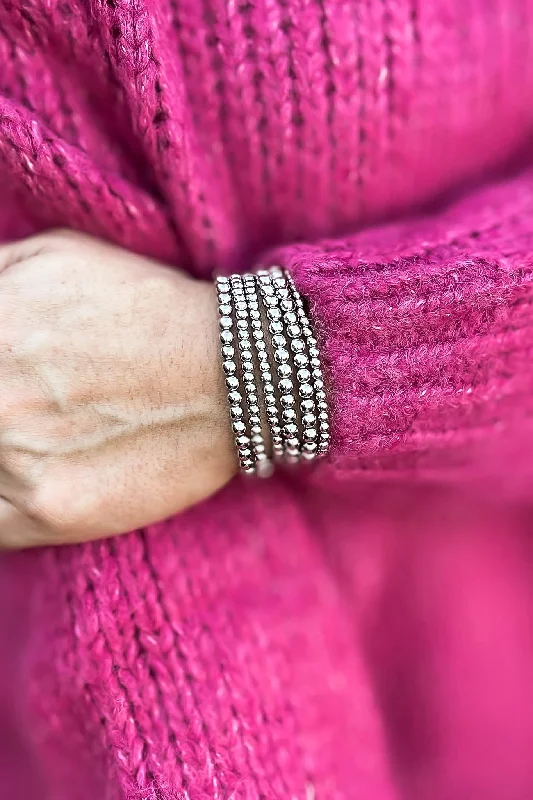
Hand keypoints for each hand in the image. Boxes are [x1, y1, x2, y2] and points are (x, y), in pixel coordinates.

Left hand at [0, 230, 236, 547]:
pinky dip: (1, 503)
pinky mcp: (51, 512)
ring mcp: (15, 460)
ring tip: (35, 436)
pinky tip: (25, 479)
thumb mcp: (51, 255)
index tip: (2, 384)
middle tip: (22, 413)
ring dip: (0, 455)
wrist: (231, 370)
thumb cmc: (144, 306)